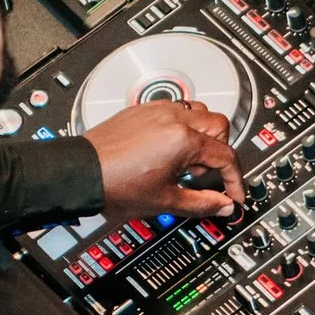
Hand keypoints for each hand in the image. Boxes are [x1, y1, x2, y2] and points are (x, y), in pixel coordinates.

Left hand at [83, 100, 244, 220]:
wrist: (80, 173)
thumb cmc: (113, 184)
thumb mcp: (164, 201)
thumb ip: (201, 204)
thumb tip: (222, 205)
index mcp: (182, 140)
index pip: (226, 156)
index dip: (234, 179)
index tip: (232, 193)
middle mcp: (173, 118)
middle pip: (219, 125)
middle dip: (221, 150)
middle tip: (206, 173)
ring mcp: (157, 111)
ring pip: (198, 111)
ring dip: (203, 134)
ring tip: (187, 160)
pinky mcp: (142, 110)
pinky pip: (175, 109)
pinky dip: (181, 126)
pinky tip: (168, 148)